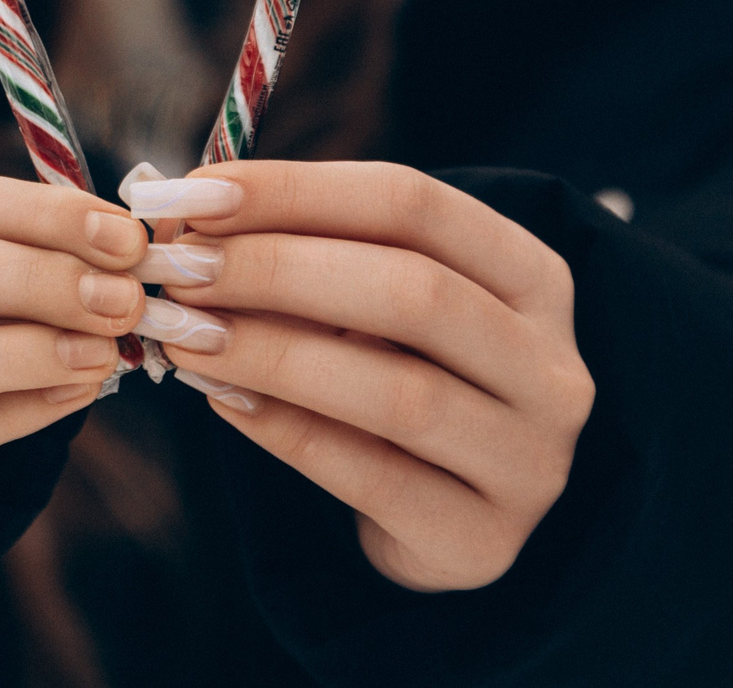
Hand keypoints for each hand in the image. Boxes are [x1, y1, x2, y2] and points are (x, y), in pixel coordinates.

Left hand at [141, 160, 591, 590]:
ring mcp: (527, 459)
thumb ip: (310, 255)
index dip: (298, 191)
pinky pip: (371, 477)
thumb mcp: (380, 304)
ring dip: (274, 353)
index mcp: (534, 277)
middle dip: (279, 269)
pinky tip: (221, 400)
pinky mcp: (482, 540)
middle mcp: (550, 366)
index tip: (197, 195)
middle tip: (182, 268)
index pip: (414, 204)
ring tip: (186, 335)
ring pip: (398, 391)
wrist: (452, 518)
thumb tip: (190, 221)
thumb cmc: (404, 376)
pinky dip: (285, 430)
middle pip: (414, 291)